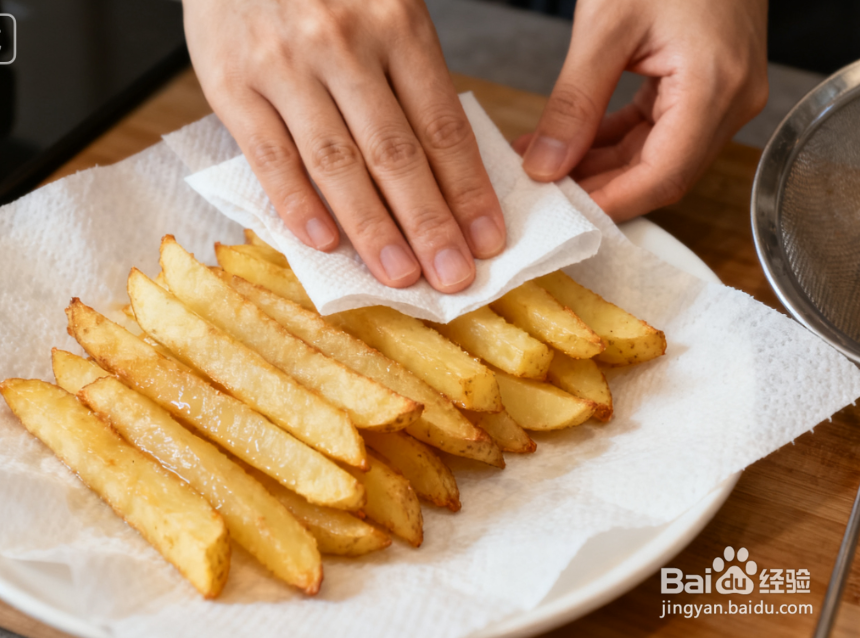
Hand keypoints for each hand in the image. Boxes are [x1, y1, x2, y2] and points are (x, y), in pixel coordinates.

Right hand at [183, 0, 505, 292]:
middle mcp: (343, 45)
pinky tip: (324, 243)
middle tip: (454, 276)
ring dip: (372, 228)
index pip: (441, 125)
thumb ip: (410, 79)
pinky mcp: (230, 83)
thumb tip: (444, 168)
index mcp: (397, 24)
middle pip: (395, 153)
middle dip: (429, 223)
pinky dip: (297, 204)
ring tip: (400, 275)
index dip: (467, 190)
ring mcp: (283, 65)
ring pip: (336, 163)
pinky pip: (269, 155)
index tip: (487, 239)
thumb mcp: (385, 7)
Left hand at [513, 0, 767, 221]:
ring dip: (600, 165)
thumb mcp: (606, 26)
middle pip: (660, 174)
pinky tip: (571, 142)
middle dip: (598, 187)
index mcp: (715, 88)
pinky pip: (656, 129)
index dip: (610, 202)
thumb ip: (574, 103)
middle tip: (543, 192)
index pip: (663, 177)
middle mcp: (730, 101)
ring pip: (655, 156)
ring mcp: (722, 95)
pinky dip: (613, 139)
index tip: (562, 213)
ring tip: (545, 165)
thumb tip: (545, 165)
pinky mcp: (705, 86)